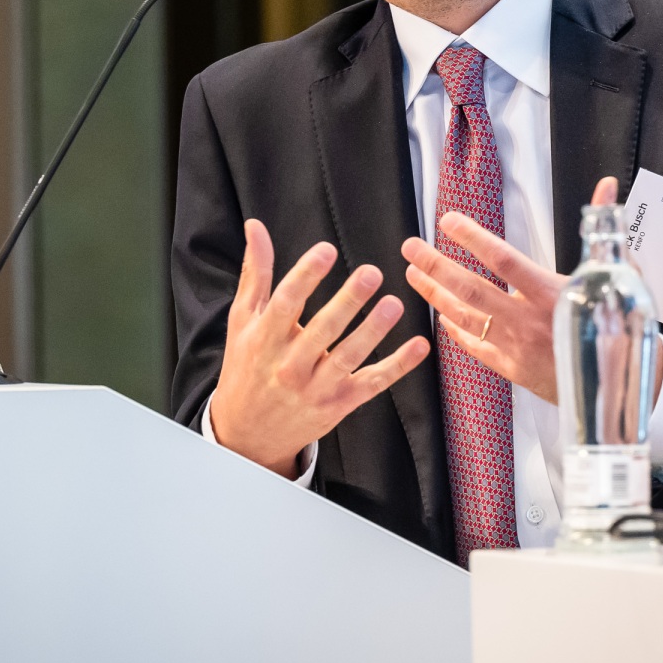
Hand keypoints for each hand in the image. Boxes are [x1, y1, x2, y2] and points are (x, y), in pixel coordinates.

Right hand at [211, 220, 428, 476]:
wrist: (247, 434)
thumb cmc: (246, 367)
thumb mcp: (243, 321)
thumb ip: (256, 274)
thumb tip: (256, 228)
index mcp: (264, 339)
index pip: (285, 303)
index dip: (306, 276)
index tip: (326, 251)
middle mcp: (290, 366)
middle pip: (322, 331)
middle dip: (347, 302)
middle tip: (371, 273)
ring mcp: (316, 388)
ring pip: (348, 358)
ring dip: (373, 331)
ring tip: (394, 304)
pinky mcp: (339, 404)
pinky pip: (372, 384)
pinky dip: (398, 366)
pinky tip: (419, 346)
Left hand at [401, 177, 662, 403]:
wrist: (625, 390)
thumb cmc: (623, 330)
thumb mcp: (619, 277)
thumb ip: (604, 231)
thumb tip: (608, 186)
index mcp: (553, 294)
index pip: (503, 260)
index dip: (473, 238)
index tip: (448, 221)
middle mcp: (528, 321)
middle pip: (471, 289)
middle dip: (436, 266)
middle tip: (410, 247)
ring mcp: (516, 349)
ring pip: (465, 318)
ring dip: (435, 295)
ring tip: (413, 275)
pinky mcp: (513, 371)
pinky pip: (475, 348)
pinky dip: (455, 331)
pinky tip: (441, 316)